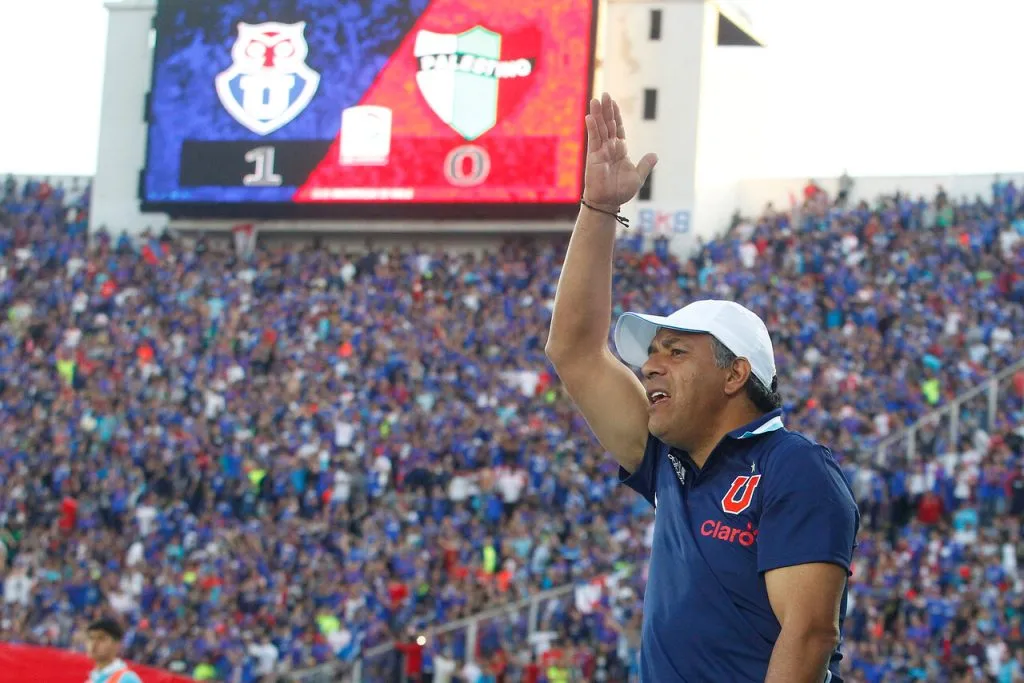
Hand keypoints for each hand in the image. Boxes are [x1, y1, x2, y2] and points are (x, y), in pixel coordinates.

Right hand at [583, 93, 657, 210]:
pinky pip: (593, 139)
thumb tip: (655, 155)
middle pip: (608, 124)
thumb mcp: (638, 177)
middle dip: (607, 110)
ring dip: (598, 114)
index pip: (618, 128)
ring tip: (596, 99)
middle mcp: (610, 147)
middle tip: (605, 94)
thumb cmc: (621, 191)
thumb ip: (645, 165)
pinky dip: (592, 128)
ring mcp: (601, 151)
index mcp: (620, 149)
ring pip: (600, 129)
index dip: (616, 115)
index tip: (614, 102)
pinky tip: (590, 116)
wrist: (609, 202)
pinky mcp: (594, 156)